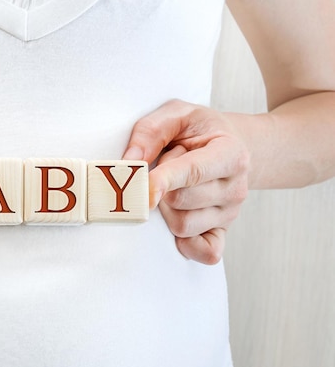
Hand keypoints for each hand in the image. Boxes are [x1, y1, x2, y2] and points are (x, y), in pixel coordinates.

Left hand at [123, 99, 249, 264]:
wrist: (231, 146)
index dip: (164, 180)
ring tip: (176, 185)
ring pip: (182, 225)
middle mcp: (235, 187)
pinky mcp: (222, 232)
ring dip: (166, 209)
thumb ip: (151, 131)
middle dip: (161, 186)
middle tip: (167, 166)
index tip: (143, 186)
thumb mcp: (178, 113)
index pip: (193, 172)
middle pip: (180, 201)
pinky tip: (176, 220)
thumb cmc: (199, 131)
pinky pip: (205, 252)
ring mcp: (230, 213)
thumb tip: (130, 161)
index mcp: (231, 153)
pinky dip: (186, 244)